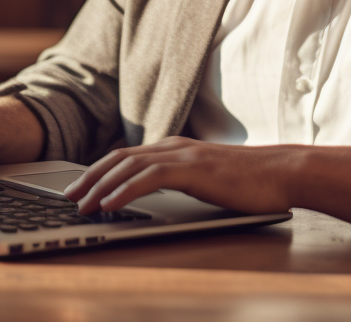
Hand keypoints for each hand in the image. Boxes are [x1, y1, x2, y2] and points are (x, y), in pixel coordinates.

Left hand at [62, 136, 299, 215]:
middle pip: (119, 158)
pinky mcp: (192, 169)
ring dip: (100, 186)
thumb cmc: (252, 181)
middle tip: (68, 197)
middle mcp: (175, 146)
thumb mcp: (209, 178)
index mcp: (177, 148)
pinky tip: (110, 203)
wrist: (283, 172)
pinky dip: (124, 190)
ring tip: (81, 205)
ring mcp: (183, 155)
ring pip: (128, 166)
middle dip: (89, 177)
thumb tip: (161, 194)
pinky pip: (149, 178)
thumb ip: (184, 180)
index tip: (80, 187)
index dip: (99, 171)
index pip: (127, 156)